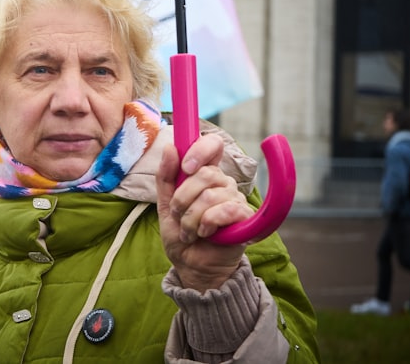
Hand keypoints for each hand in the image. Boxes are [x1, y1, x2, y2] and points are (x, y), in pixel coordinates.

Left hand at [156, 132, 254, 291]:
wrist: (191, 265)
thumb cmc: (181, 234)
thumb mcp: (165, 204)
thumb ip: (166, 177)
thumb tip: (170, 147)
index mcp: (205, 175)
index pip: (212, 145)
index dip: (199, 150)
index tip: (185, 167)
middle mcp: (223, 183)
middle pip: (205, 173)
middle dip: (183, 198)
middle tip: (178, 215)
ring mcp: (235, 200)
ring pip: (210, 195)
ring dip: (190, 218)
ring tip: (189, 232)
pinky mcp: (245, 218)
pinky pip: (225, 211)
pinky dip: (206, 224)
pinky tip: (204, 234)